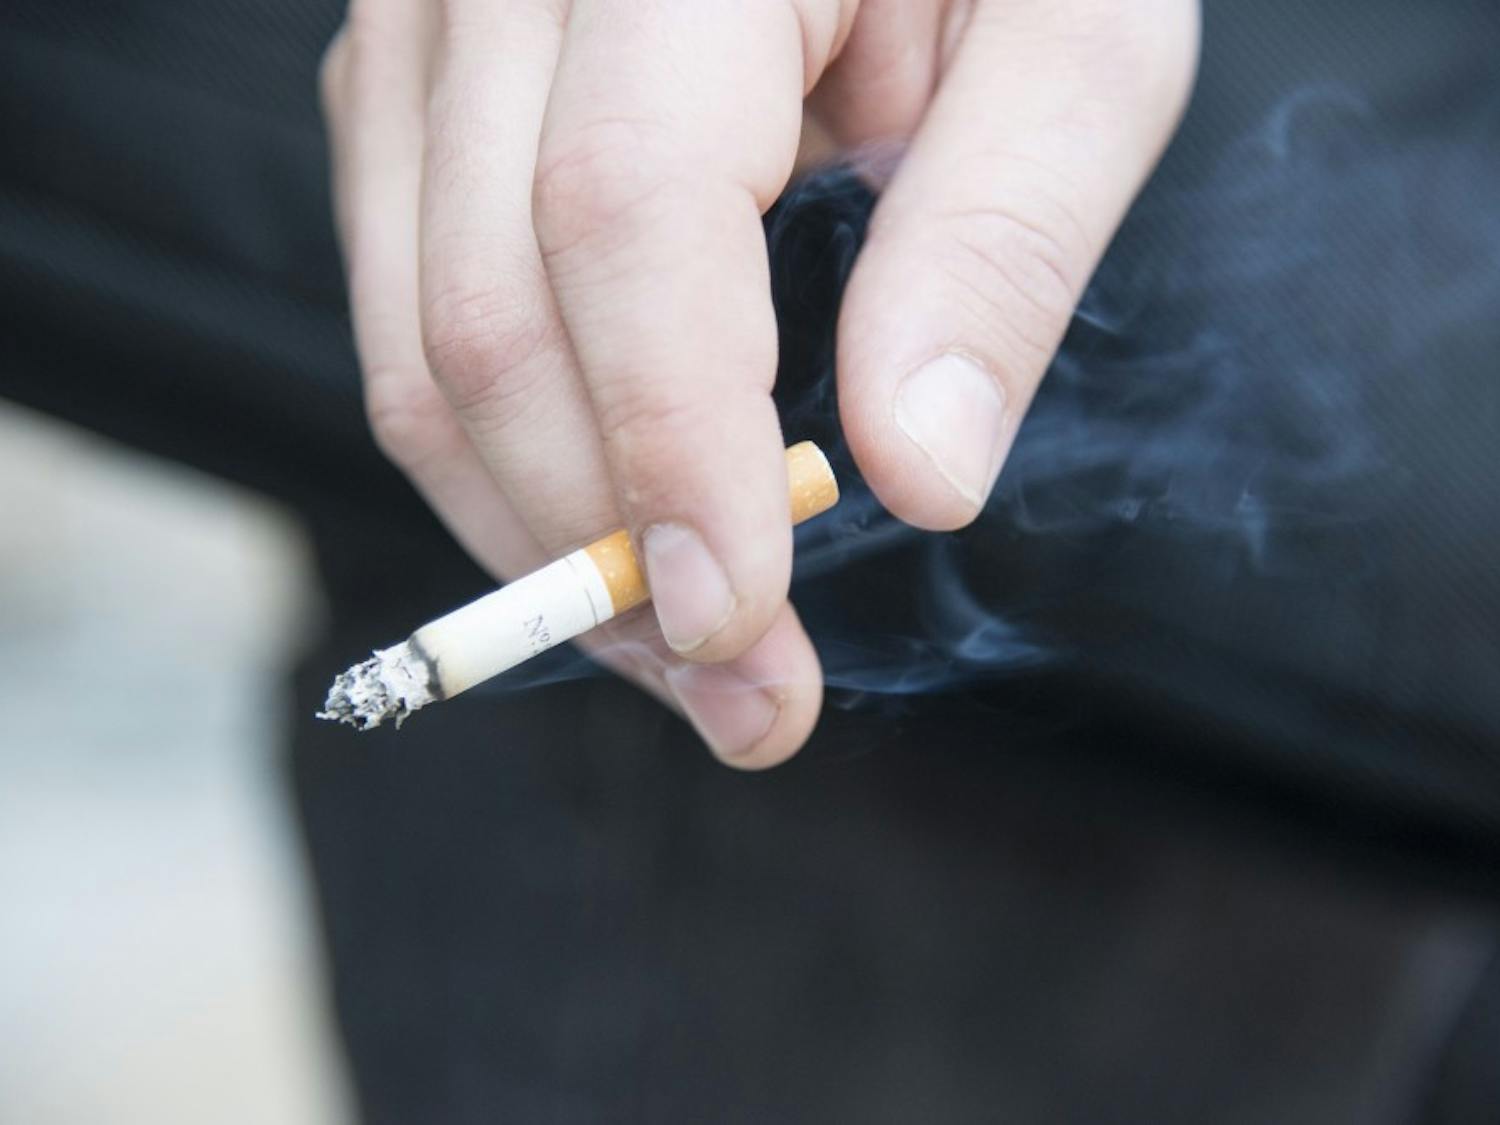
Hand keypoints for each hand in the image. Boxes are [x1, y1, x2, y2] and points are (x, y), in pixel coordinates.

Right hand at [319, 0, 1197, 767]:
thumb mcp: (1078, 35)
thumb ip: (999, 243)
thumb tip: (918, 478)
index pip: (625, 213)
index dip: (669, 446)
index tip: (742, 626)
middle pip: (485, 314)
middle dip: (605, 546)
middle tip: (746, 697)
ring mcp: (424, 29)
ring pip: (416, 342)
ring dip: (546, 532)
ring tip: (687, 643)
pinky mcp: (416, 96)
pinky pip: (411, 312)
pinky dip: (512, 452)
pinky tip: (619, 519)